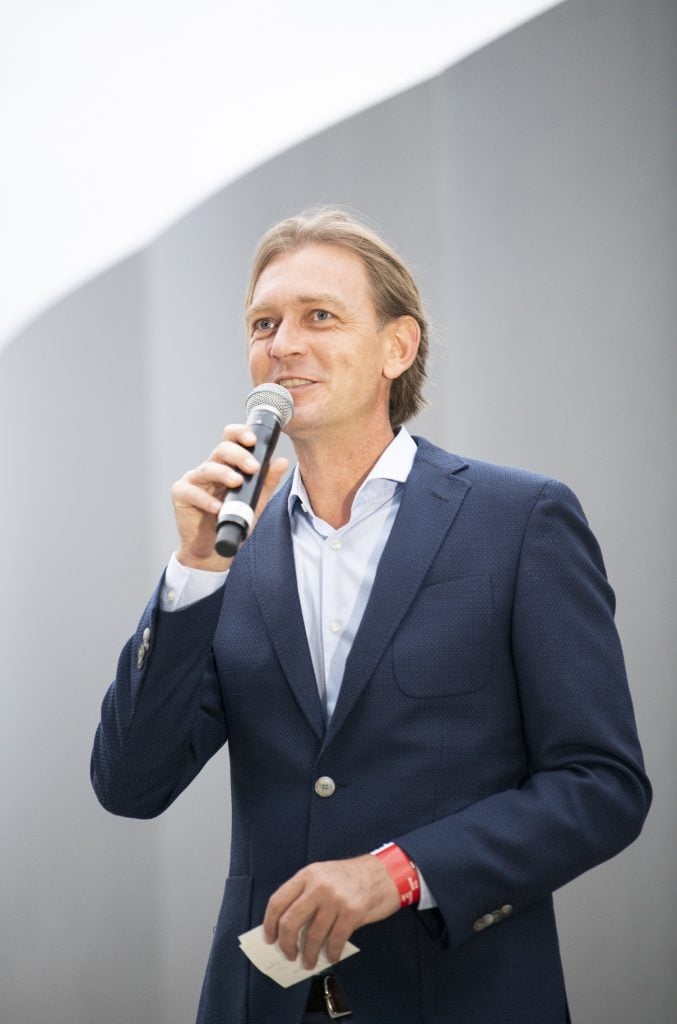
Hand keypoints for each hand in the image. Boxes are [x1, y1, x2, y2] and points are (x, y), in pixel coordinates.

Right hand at [171, 423, 288, 570]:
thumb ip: (267, 482)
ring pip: (207, 468)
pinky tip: (217, 507)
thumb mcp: (255, 501)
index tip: (253, 440)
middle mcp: (209, 468)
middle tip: (253, 467)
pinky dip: (205, 499)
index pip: (230, 440)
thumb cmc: (232, 520)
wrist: (214, 549)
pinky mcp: (181, 494)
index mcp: (226, 465)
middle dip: (238, 455)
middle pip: (221, 449)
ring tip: (237, 482)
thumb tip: (282, 462)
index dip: (240, 434)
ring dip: (223, 474)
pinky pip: (192, 492)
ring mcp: (194, 480)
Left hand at [263, 855, 399, 969]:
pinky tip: (331, 956)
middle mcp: (319, 885)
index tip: (270, 938)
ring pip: (312, 936)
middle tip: (288, 954)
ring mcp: (336, 899)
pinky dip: (330, 953)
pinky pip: (335, 941)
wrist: (384, 872)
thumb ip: (305, 895)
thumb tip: (287, 928)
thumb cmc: (351, 878)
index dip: (270, 924)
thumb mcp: (323, 875)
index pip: (278, 901)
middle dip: (286, 944)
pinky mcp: (352, 912)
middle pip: (290, 921)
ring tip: (308, 962)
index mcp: (307, 875)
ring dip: (308, 954)